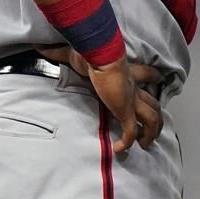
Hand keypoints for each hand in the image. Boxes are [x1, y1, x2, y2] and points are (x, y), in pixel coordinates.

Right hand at [42, 47, 163, 151]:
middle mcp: (133, 87)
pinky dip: (127, 143)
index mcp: (127, 73)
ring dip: (150, 133)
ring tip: (145, 145)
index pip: (147, 74)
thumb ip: (60, 52)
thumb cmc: (92, 52)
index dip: (154, 78)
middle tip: (154, 130)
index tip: (158, 81)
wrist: (100, 56)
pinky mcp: (125, 111)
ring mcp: (131, 100)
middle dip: (157, 118)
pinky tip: (119, 150)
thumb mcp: (77, 53)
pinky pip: (130, 132)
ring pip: (152, 119)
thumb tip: (41, 48)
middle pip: (154, 103)